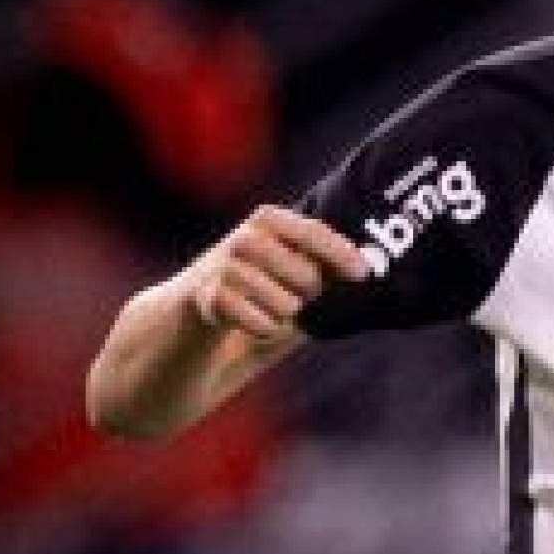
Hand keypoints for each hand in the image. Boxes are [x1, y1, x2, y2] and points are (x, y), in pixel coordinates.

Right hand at [187, 206, 367, 342]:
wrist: (184, 326)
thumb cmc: (253, 300)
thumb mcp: (292, 282)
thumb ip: (325, 275)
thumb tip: (368, 272)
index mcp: (268, 224)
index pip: (312, 232)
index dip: (341, 254)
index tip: (363, 276)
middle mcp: (243, 239)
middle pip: (305, 274)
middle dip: (310, 296)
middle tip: (297, 300)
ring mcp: (219, 267)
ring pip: (283, 302)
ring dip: (285, 316)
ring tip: (272, 315)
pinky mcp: (202, 297)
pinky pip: (256, 320)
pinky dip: (263, 329)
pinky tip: (256, 326)